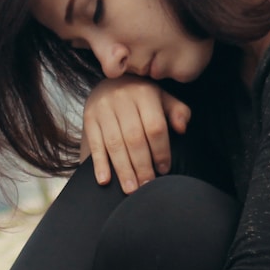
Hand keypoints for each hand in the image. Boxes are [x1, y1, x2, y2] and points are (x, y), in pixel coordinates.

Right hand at [82, 75, 190, 191]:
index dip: (161, 151)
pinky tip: (105, 180)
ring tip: (131, 189)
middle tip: (147, 186)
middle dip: (142, 166)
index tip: (164, 169)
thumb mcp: (164, 97)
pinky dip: (99, 164)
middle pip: (134, 138)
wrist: (112, 81)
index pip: (155, 127)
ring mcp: (103, 108)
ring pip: (115, 144)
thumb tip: (181, 128)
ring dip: (123, 170)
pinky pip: (95, 144)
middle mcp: (122, 99)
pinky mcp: (89, 118)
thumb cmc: (143, 96)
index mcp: (145, 93)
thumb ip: (178, 111)